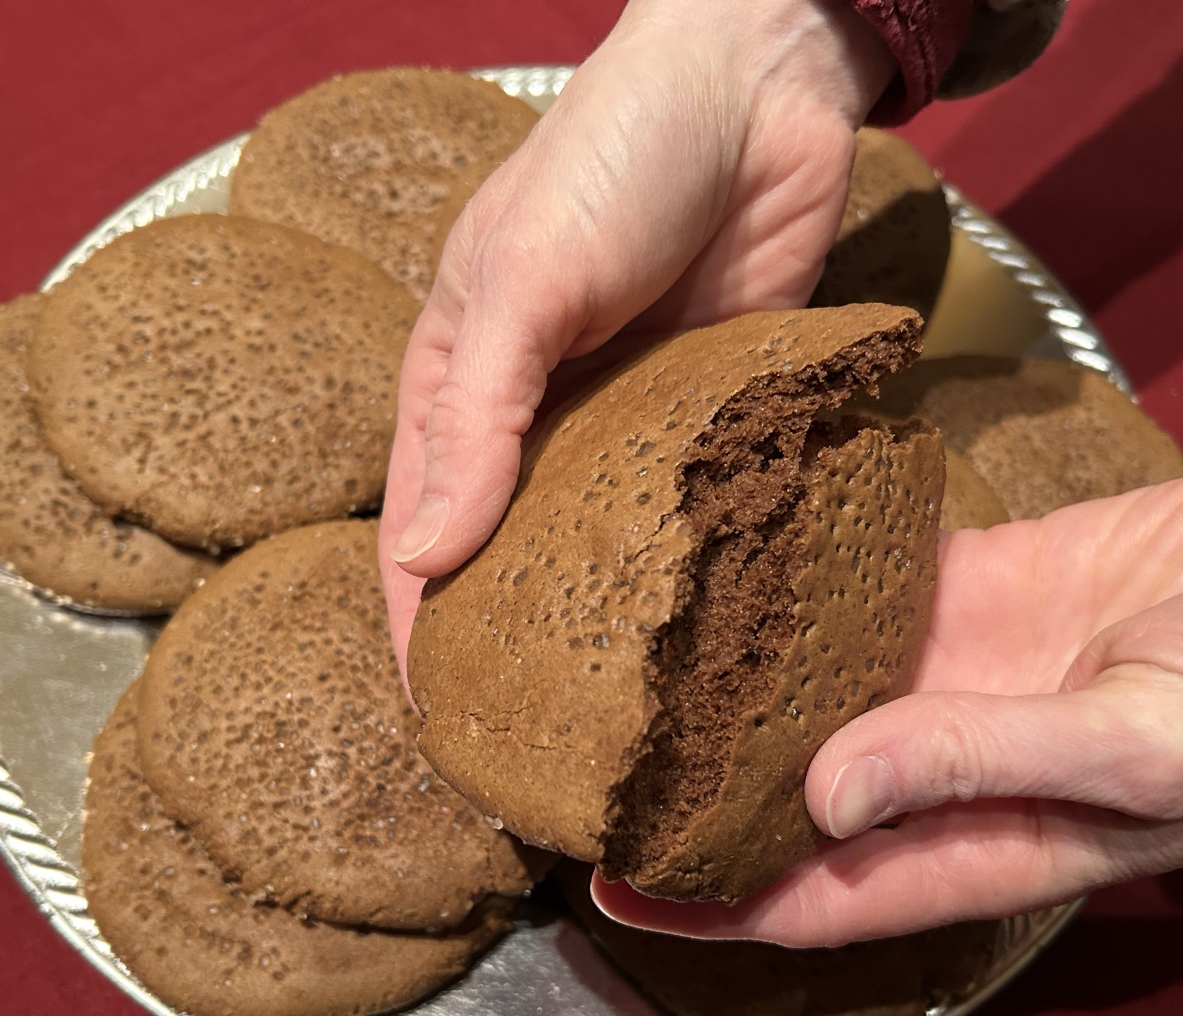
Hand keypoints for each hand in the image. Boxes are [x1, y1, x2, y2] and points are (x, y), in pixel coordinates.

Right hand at [378, 0, 895, 670]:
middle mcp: (541, 422)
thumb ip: (478, 420)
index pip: (425, 535)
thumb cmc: (612, 159)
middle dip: (521, 654)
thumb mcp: (522, 283)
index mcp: (462, 386)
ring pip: (611, 554)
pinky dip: (702, 574)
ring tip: (635, 735)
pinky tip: (716, 644)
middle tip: (548, 763)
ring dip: (615, 632)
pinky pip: (702, 515)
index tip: (445, 732)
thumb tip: (424, 558)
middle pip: (516, 562)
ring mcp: (633, 430)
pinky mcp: (718, 425)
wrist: (758, 86)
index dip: (425, 634)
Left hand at [593, 459, 1182, 945]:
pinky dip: (804, 572)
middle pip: (801, 791)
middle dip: (703, 791)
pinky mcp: (985, 582)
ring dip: (737, 678)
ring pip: (821, 680)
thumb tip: (824, 795)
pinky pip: (870, 583)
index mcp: (1002, 835)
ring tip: (628, 660)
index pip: (834, 891)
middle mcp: (961, 760)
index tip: (616, 888)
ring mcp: (967, 667)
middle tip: (590, 766)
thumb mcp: (1142, 744)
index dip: (725, 901)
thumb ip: (984, 761)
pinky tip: (728, 550)